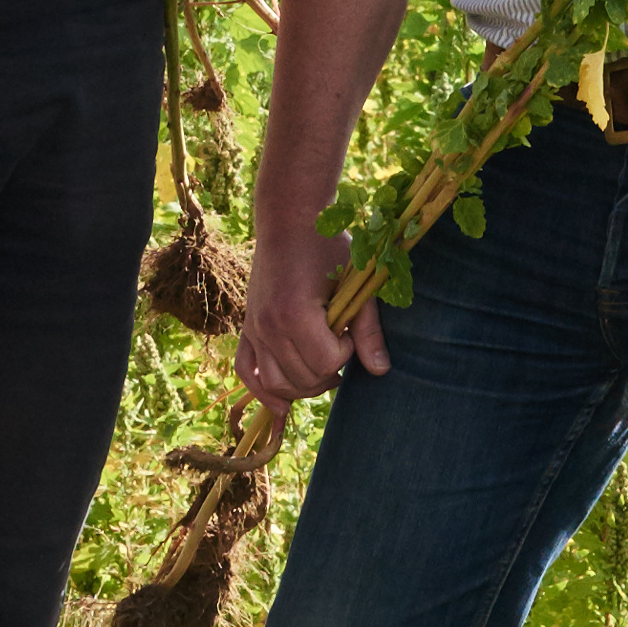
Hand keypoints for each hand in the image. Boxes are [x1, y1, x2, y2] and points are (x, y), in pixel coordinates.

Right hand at [235, 228, 382, 406]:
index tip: (349, 328)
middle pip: (302, 380)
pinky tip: (281, 407)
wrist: (289, 219)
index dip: (345, 351)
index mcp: (295, 314)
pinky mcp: (247, 327)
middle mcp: (268, 327)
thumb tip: (380, 371)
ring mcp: (253, 328)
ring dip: (303, 386)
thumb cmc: (327, 246)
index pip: (326, 363)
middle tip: (342, 346)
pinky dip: (262, 392)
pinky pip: (247, 371)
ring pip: (277, 383)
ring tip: (323, 367)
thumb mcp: (354, 283)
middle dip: (329, 372)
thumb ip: (368, 328)